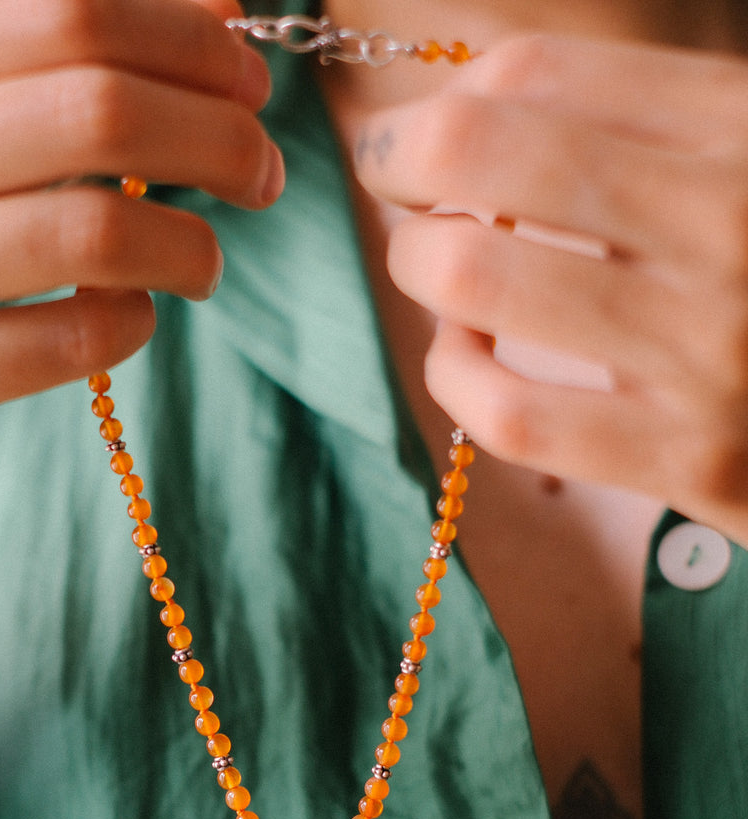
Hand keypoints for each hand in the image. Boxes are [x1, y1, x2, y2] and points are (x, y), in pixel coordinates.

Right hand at [0, 0, 281, 533]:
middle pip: (90, 109)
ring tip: (208, 262)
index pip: (60, 13)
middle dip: (214, 134)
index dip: (184, 39)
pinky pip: (67, 339)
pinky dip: (132, 324)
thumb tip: (211, 7)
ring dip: (189, 244)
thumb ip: (26, 71)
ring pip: (90, 231)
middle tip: (262, 170)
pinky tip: (138, 317)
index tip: (248, 79)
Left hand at [354, 33, 747, 542]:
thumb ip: (645, 125)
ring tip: (437, 271)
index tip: (414, 133)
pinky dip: (456, 378)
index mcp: (747, 127)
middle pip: (485, 150)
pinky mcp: (692, 459)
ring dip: (422, 265)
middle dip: (399, 158)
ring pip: (474, 276)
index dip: (442, 99)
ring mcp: (711, 348)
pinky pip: (511, 414)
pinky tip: (463, 357)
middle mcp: (731, 221)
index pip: (540, 75)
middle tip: (391, 181)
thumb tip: (476, 106)